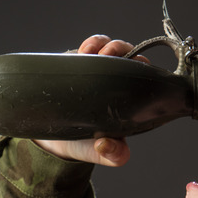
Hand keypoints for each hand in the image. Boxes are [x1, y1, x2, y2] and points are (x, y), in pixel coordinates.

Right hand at [33, 35, 148, 166]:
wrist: (52, 140)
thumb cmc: (84, 145)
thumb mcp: (99, 153)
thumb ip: (111, 154)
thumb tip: (106, 145)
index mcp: (131, 102)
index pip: (145, 79)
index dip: (143, 70)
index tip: (132, 68)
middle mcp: (119, 83)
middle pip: (131, 58)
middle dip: (123, 51)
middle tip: (109, 56)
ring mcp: (101, 71)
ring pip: (111, 48)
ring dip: (105, 44)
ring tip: (90, 52)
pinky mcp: (82, 64)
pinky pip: (92, 47)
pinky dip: (92, 44)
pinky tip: (83, 50)